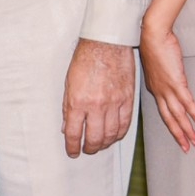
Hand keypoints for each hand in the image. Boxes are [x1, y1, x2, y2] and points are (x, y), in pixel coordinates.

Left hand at [63, 39, 135, 156]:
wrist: (106, 43)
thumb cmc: (86, 59)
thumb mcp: (69, 83)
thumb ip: (68, 107)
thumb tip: (67, 127)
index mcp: (77, 102)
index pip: (74, 133)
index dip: (72, 147)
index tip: (73, 152)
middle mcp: (96, 106)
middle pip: (94, 138)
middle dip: (89, 148)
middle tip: (87, 149)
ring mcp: (113, 104)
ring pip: (111, 135)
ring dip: (105, 144)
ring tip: (100, 145)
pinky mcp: (127, 100)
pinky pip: (125, 124)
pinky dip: (119, 134)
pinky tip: (115, 136)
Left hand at [139, 24, 194, 152]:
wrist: (153, 35)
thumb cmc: (155, 45)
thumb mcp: (157, 64)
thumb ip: (164, 75)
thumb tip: (170, 78)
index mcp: (154, 88)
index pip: (163, 111)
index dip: (171, 124)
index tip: (177, 134)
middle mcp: (159, 91)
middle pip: (169, 118)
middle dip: (178, 134)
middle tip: (186, 147)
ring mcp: (167, 88)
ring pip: (178, 115)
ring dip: (187, 130)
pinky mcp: (176, 82)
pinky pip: (187, 103)